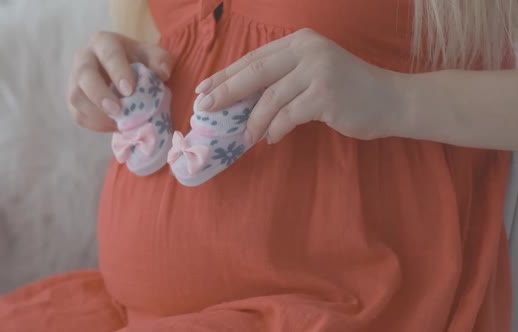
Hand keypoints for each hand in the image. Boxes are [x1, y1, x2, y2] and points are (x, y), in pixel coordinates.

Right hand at [67, 31, 173, 131]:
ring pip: (76, 96)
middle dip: (100, 94)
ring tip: (117, 123)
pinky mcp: (74, 100)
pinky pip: (78, 114)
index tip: (129, 90)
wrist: (126, 75)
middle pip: (84, 74)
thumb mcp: (154, 57)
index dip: (118, 71)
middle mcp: (84, 58)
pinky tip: (113, 126)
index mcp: (104, 42)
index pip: (108, 53)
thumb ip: (161, 60)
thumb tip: (162, 72)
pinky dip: (96, 124)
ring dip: (96, 113)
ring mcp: (75, 79)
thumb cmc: (140, 63)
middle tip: (117, 111)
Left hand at [194, 28, 404, 143]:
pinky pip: (288, 116)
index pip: (254, 58)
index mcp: (300, 41)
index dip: (226, 74)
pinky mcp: (326, 95)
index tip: (204, 88)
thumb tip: (240, 100)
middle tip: (204, 108)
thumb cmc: (348, 90)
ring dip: (252, 122)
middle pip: (255, 72)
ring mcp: (318, 71)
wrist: (391, 100)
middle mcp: (308, 50)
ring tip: (243, 137)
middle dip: (226, 92)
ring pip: (270, 98)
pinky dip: (275, 129)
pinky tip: (270, 139)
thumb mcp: (313, 74)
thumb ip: (282, 79)